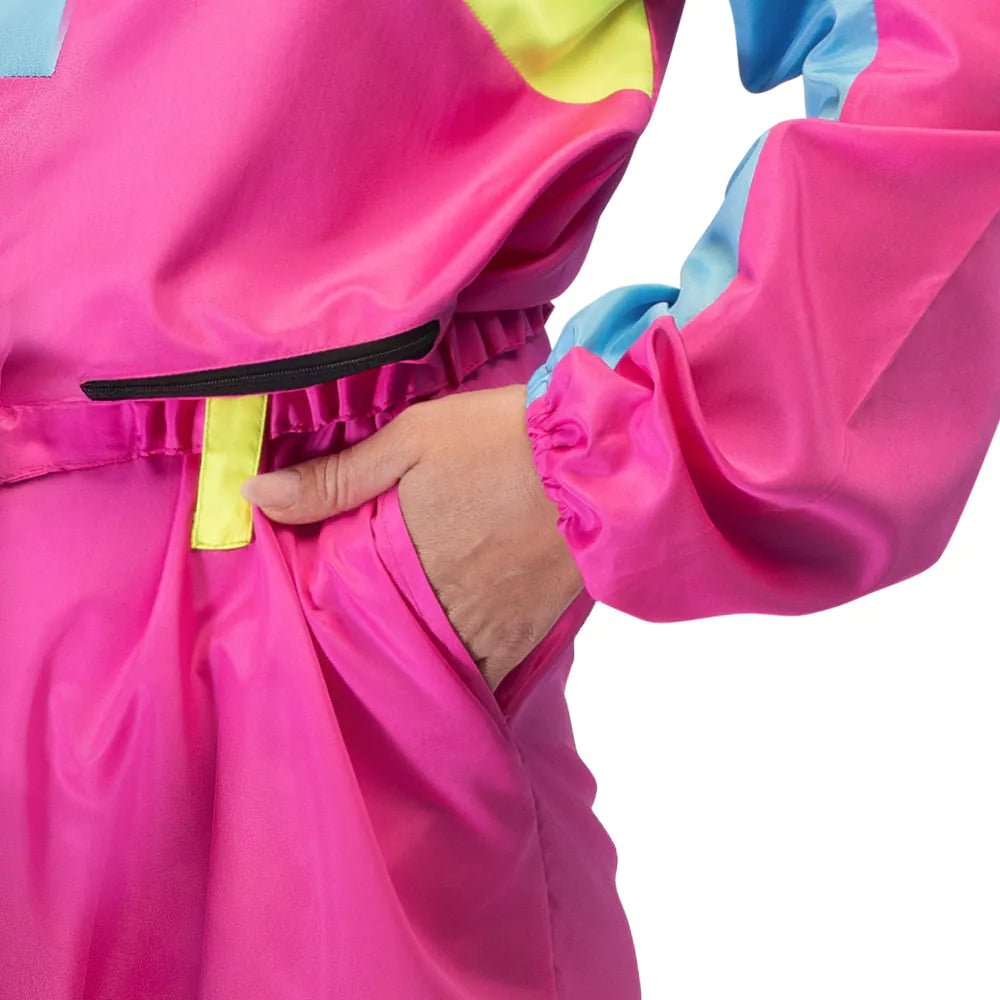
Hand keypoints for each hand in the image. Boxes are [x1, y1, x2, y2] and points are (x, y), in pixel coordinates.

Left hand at [239, 384, 583, 690]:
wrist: (597, 463)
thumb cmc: (500, 441)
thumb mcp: (412, 439)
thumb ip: (335, 476)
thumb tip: (254, 494)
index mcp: (400, 564)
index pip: (340, 610)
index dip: (323, 616)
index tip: (313, 611)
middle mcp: (438, 612)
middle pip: (386, 648)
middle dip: (369, 643)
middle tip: (357, 633)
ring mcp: (485, 633)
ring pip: (432, 668)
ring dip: (414, 659)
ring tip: (400, 645)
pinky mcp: (523, 638)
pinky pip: (482, 674)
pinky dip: (461, 668)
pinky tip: (451, 649)